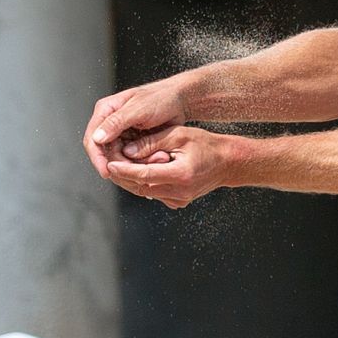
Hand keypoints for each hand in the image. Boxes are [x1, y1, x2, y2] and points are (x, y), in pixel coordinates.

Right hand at [83, 78, 189, 177]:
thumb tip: (97, 138)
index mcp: (106, 111)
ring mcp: (122, 134)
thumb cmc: (162, 98)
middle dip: (121, 164)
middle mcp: (110, 123)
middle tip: (139, 171)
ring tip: (158, 159)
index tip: (106, 172)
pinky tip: (158, 160)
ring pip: (120, 158)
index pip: (92, 139)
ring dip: (136, 164)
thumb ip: (117, 122)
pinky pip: (132, 159)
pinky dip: (143, 163)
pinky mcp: (133, 142)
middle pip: (105, 153)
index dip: (97, 158)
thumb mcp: (140, 109)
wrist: (181, 101)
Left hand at [105, 125, 231, 208]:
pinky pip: (154, 194)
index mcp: (181, 175)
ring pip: (145, 192)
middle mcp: (179, 191)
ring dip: (131, 181)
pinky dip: (144, 184)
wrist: (228, 162)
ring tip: (118, 167)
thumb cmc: (206, 144)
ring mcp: (179, 199)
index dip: (124, 170)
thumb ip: (153, 142)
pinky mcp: (178, 202)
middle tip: (109, 163)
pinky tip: (137, 173)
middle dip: (123, 176)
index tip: (109, 163)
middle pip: (141, 187)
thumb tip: (127, 151)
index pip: (144, 175)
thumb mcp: (180, 136)